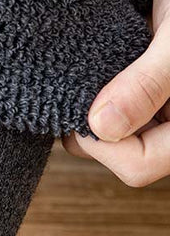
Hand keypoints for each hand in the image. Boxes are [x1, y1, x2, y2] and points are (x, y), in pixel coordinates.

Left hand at [63, 0, 169, 186]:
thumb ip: (146, 83)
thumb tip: (101, 127)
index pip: (137, 165)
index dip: (101, 144)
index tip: (83, 104)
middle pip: (115, 154)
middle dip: (89, 126)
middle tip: (80, 83)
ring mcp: (154, 112)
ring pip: (104, 132)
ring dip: (86, 108)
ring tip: (88, 72)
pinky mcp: (136, 93)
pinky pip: (103, 108)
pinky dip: (89, 93)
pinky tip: (87, 69)